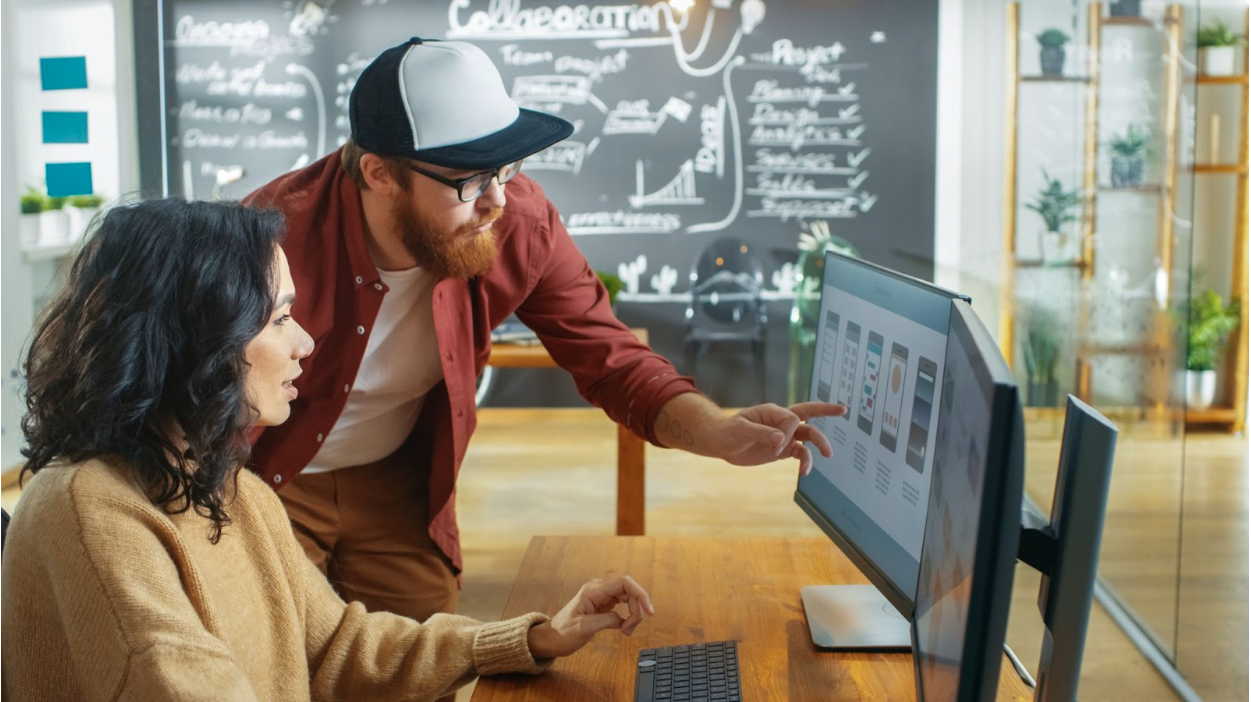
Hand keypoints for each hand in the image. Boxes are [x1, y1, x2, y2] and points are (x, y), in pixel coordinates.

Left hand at [527, 576, 655, 658]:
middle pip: (629, 591)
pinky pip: (623, 606)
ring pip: (628, 599)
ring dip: (633, 614)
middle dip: (636, 609)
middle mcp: (599, 590)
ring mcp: (601, 597)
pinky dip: (628, 617)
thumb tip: (622, 619)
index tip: (649, 611)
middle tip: (630, 629)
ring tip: (627, 631)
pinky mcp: (603, 605)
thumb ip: (606, 620)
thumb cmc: (562, 633)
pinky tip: (624, 627)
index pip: (624, 583)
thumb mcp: (584, 628)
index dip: (640, 594)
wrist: (550, 639)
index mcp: (593, 590)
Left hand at [711, 402, 845, 474]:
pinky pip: (800, 453)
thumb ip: (760, 433)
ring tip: (829, 454)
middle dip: (826, 410)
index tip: (774, 448)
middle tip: (843, 410)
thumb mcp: (740, 430)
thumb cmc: (728, 431)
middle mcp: (781, 421)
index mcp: (771, 411)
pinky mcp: (783, 449)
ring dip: (819, 443)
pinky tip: (806, 472)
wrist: (721, 443)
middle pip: (808, 413)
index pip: (791, 418)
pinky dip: (805, 461)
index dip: (787, 433)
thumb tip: (780, 439)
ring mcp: (784, 435)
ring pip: (808, 435)